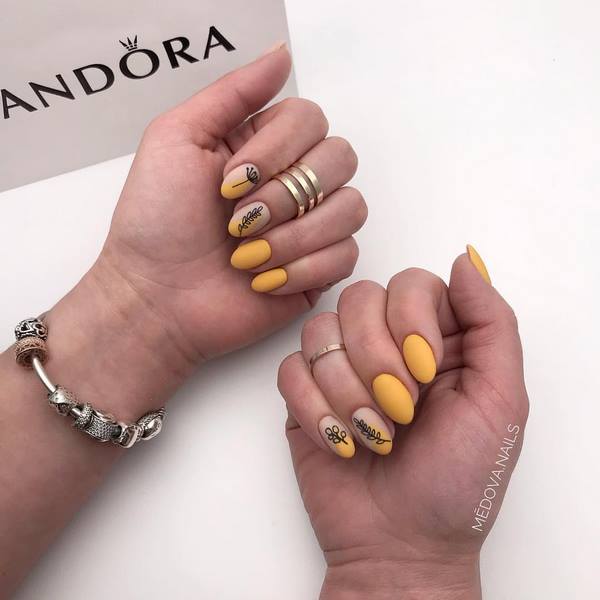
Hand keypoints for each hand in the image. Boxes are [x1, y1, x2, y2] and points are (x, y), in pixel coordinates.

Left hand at [94, 44, 363, 364]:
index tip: (228, 182)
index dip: (278, 150)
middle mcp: (294, 181)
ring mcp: (310, 227)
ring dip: (294, 236)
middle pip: (340, 158)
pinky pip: (347, 256)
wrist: (156, 298)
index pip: (312, 120)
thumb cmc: (157, 221)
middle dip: (285, 195)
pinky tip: (263, 280)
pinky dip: (302, 269)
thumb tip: (282, 56)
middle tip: (238, 222)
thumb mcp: (177, 138)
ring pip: (351, 208)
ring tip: (247, 256)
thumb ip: (232, 93)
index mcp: (265, 146)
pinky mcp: (319, 270)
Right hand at [278, 247, 528, 598]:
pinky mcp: (305, 395)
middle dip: (377, 357)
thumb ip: (492, 323)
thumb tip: (465, 258)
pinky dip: (314, 408)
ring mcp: (341, 367)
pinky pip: (290, 369)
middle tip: (402, 410)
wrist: (403, 545)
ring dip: (346, 389)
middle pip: (359, 298)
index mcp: (436, 338)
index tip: (427, 373)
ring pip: (320, 331)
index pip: (411, 283)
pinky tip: (339, 440)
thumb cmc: (459, 481)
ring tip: (372, 432)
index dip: (411, 319)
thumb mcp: (500, 401)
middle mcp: (385, 344)